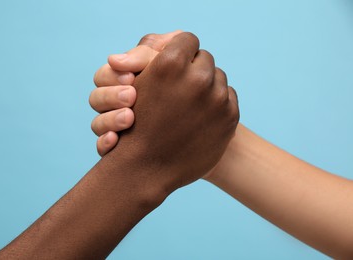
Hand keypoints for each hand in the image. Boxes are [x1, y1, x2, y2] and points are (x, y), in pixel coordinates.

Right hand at [90, 31, 181, 155]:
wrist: (204, 135)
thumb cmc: (188, 91)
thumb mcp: (173, 66)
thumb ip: (154, 51)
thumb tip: (125, 55)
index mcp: (123, 83)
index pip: (106, 74)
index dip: (116, 72)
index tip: (134, 76)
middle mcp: (116, 107)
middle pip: (97, 98)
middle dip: (112, 94)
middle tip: (131, 96)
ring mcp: (116, 130)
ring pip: (97, 124)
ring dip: (110, 119)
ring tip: (128, 118)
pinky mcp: (119, 152)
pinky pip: (101, 148)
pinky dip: (104, 143)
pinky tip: (115, 140)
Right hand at [100, 32, 238, 192]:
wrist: (148, 168)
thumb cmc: (136, 123)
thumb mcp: (134, 84)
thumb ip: (147, 55)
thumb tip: (166, 39)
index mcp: (171, 64)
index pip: (187, 39)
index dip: (179, 51)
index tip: (174, 64)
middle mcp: (198, 78)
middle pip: (205, 58)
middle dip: (193, 69)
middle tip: (180, 86)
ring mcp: (217, 99)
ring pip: (218, 77)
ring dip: (206, 86)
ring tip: (189, 103)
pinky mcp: (230, 117)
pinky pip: (228, 96)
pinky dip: (217, 103)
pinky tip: (200, 115)